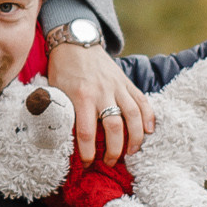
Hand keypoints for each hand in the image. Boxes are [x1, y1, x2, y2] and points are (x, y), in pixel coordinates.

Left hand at [45, 39, 152, 165]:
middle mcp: (102, 92)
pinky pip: (142, 100)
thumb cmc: (63, 70)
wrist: (76, 42)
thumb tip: (61, 139)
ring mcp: (117, 86)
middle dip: (114, 149)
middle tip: (110, 162)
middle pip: (114, 126)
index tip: (88, 164)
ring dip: (135, 137)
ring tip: (132, 152)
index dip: (87, 152)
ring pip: (133, 114)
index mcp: (81, 96)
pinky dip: (149, 116)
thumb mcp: (56, 91)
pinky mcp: (126, 82)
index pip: (86, 132)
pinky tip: (150, 131)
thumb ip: (62, 113)